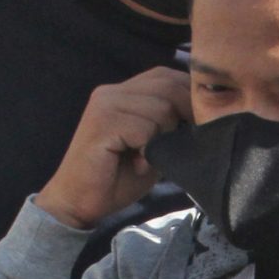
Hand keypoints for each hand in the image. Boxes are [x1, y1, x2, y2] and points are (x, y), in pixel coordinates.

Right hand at [35, 69, 191, 230]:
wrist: (78, 202)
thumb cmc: (116, 177)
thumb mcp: (152, 145)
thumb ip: (169, 124)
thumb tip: (201, 113)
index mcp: (123, 91)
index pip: (167, 75)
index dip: (188, 97)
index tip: (195, 124)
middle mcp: (111, 91)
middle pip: (168, 86)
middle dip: (183, 115)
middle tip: (172, 146)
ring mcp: (105, 105)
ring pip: (160, 108)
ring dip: (162, 138)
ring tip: (146, 158)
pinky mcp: (101, 124)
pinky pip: (144, 128)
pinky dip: (148, 150)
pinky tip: (137, 165)